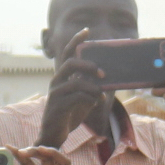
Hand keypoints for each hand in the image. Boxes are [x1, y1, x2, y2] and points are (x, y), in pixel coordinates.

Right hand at [38, 29, 104, 147]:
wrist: (56, 134)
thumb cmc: (70, 114)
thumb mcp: (85, 98)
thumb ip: (92, 87)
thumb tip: (108, 79)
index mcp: (63, 77)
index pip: (68, 54)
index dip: (75, 41)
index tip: (87, 30)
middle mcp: (57, 82)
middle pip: (69, 63)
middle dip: (88, 64)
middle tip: (103, 72)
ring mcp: (56, 94)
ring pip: (74, 82)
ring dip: (92, 85)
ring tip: (102, 91)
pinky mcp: (58, 106)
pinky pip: (75, 98)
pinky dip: (90, 98)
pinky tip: (98, 101)